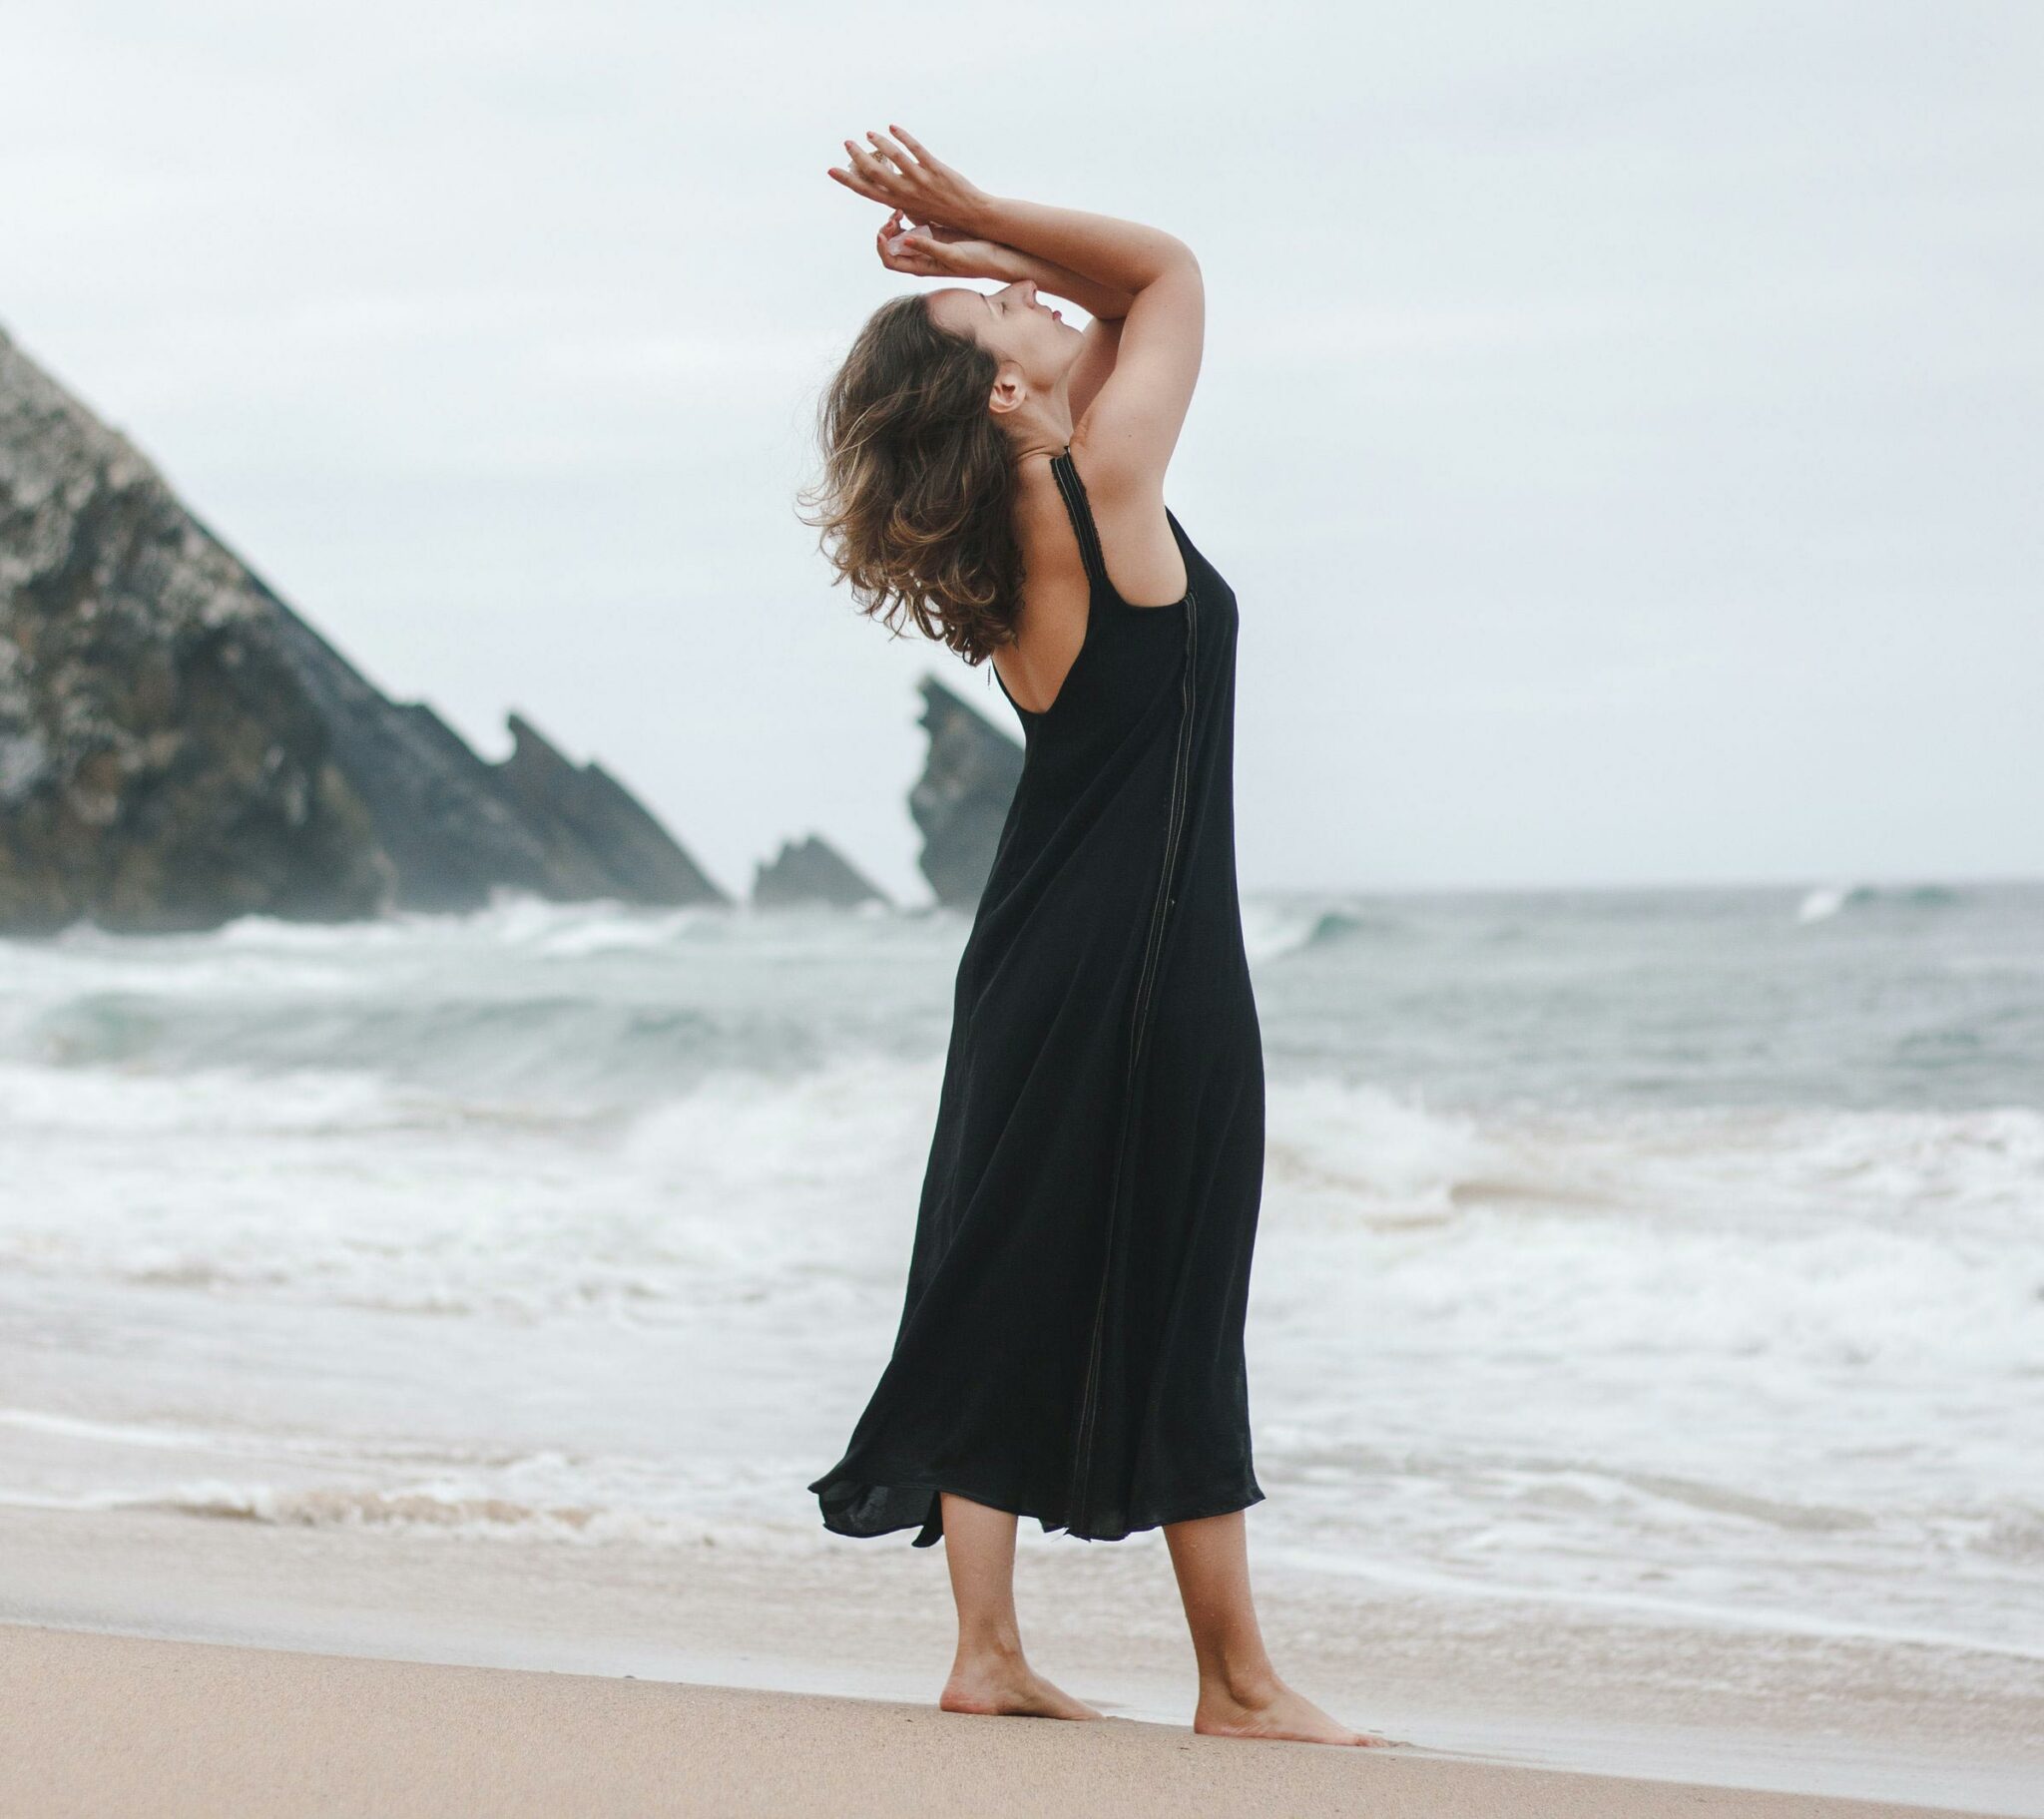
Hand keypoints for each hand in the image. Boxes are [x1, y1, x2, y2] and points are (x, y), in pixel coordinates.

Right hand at [828, 124, 989, 233]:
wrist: (971, 216)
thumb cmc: (943, 214)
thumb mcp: (917, 212)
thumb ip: (902, 199)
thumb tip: (888, 186)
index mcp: (900, 204)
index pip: (867, 191)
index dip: (848, 180)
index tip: (832, 170)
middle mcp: (907, 193)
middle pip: (875, 172)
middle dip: (858, 157)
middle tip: (847, 143)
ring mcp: (921, 180)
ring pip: (894, 157)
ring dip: (879, 143)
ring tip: (869, 133)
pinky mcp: (935, 169)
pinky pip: (916, 149)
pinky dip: (903, 136)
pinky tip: (893, 126)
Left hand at [875, 209, 1021, 283]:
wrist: (998, 255)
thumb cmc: (978, 261)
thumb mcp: (953, 255)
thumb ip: (929, 248)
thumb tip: (906, 240)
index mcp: (921, 266)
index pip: (890, 261)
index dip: (882, 247)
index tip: (883, 231)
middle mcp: (920, 256)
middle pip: (891, 245)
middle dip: (887, 230)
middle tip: (894, 214)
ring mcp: (927, 243)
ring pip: (902, 232)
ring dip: (896, 220)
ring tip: (900, 208)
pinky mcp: (936, 231)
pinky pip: (915, 222)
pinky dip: (909, 214)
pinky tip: (910, 203)